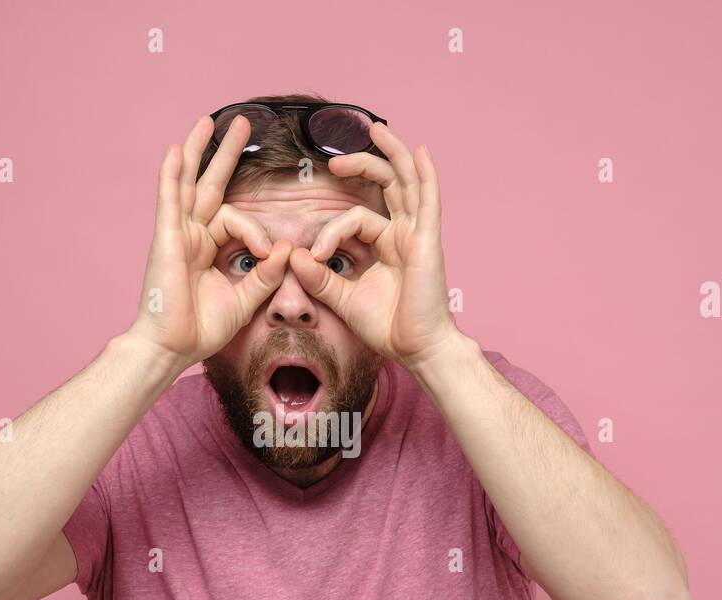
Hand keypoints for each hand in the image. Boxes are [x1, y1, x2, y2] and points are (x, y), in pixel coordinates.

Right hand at [128, 113, 291, 368]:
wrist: (172, 347)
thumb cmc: (201, 329)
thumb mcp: (244, 300)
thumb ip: (265, 275)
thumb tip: (286, 250)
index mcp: (208, 248)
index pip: (237, 220)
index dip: (257, 232)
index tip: (269, 254)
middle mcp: (192, 235)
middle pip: (210, 184)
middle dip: (226, 153)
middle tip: (242, 123)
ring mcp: (177, 234)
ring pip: (189, 182)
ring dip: (199, 150)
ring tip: (210, 120)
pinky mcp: (166, 239)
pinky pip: (169, 199)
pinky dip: (171, 175)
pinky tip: (176, 150)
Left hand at [287, 123, 459, 367]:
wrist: (415, 348)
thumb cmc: (387, 327)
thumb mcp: (343, 298)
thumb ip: (319, 277)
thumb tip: (293, 255)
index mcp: (385, 245)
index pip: (355, 218)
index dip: (329, 231)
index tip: (312, 256)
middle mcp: (403, 234)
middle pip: (384, 185)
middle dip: (360, 166)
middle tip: (332, 161)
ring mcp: (418, 234)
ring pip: (405, 182)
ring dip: (390, 155)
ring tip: (374, 129)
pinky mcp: (428, 240)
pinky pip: (428, 200)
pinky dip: (425, 174)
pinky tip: (420, 151)